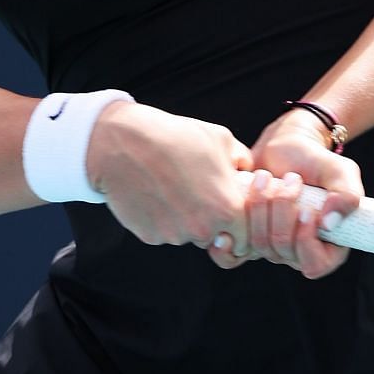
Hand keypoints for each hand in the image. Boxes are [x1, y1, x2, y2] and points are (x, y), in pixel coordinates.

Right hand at [86, 101, 254, 251]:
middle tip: (196, 190)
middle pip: (216, 236)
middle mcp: (202, 229)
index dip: (240, 223)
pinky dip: (162, 218)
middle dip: (212, 220)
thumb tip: (251, 177)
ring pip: (188, 234)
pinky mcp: (149, 236)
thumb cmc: (176, 137)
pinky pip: (164, 233)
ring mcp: (173, 236)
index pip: (246, 235)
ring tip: (172, 185)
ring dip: (185, 218)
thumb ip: (243, 164)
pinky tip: (155, 192)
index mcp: (227, 208)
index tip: (229, 209)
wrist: (122, 143)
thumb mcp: (223, 139)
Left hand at [228, 111, 364, 279]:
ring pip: (259, 244)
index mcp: (328, 246)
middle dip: (282, 210)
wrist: (286, 146)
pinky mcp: (248, 237)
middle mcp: (299, 252)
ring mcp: (272, 247)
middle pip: (282, 249)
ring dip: (261, 206)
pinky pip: (235, 250)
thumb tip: (328, 223)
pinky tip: (241, 202)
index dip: (306, 240)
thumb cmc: (317, 160)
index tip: (306, 210)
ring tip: (267, 177)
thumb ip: (347, 195)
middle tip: (290, 178)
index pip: (314, 265)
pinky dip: (235, 228)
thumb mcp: (341, 171)